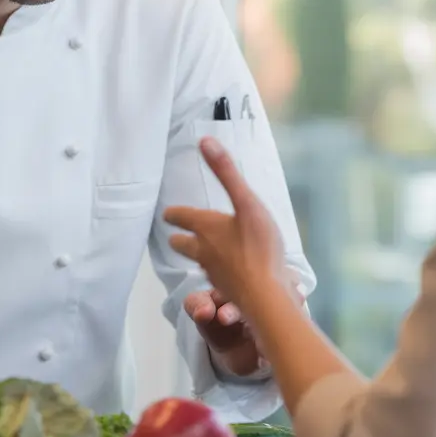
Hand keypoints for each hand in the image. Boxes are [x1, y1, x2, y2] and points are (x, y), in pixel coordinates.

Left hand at [165, 138, 295, 324]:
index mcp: (205, 228)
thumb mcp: (247, 203)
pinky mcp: (228, 290)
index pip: (179, 217)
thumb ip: (227, 173)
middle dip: (180, 238)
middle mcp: (202, 251)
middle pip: (181, 245)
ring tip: (206, 250)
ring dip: (198, 255)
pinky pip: (216, 278)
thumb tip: (204, 141)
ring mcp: (213, 273)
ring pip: (198, 262)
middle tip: (180, 234)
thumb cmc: (259, 246)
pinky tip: (231, 271)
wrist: (266, 295)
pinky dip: (219, 271)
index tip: (169, 214)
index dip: (174, 214)